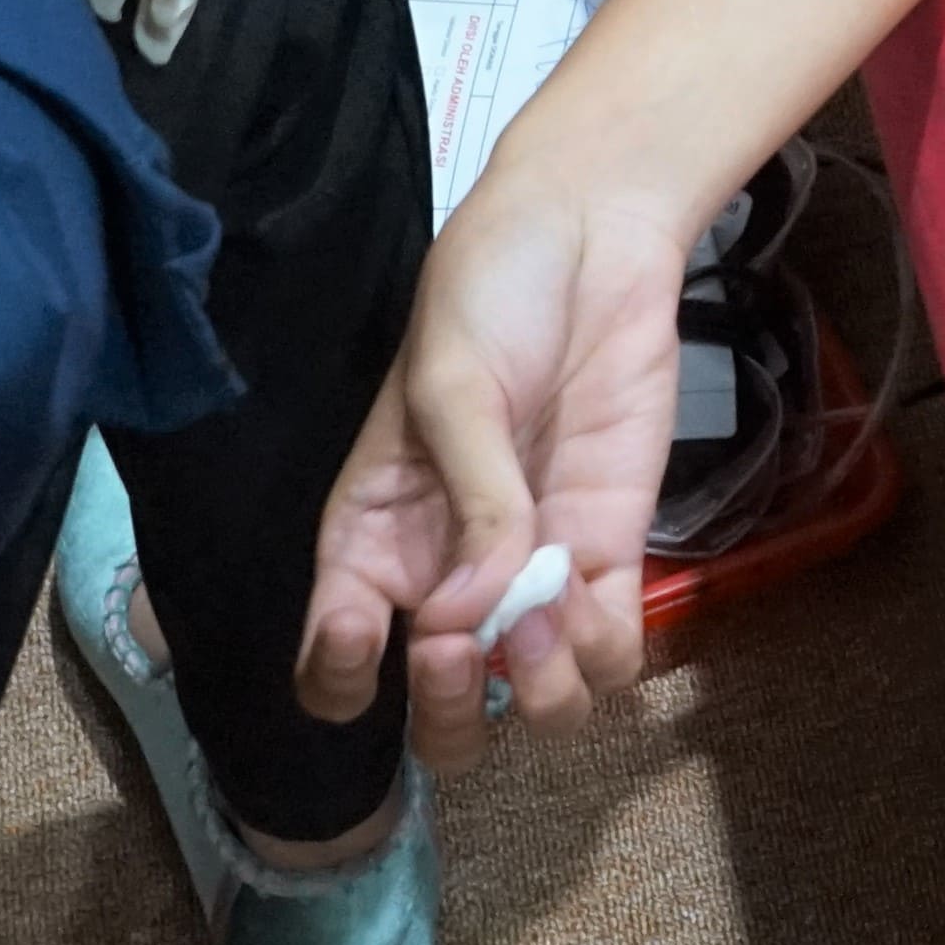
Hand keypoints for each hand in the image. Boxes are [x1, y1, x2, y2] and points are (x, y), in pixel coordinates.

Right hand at [298, 158, 698, 764]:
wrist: (594, 229)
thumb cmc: (489, 291)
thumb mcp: (452, 384)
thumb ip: (468, 499)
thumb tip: (469, 616)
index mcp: (373, 535)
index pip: (333, 659)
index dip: (343, 678)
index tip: (375, 636)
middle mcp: (445, 576)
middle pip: (439, 714)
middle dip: (448, 711)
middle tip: (463, 647)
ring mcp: (533, 573)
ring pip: (529, 702)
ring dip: (534, 690)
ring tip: (544, 612)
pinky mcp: (611, 553)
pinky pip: (608, 654)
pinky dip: (600, 654)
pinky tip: (593, 594)